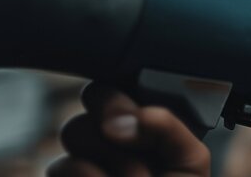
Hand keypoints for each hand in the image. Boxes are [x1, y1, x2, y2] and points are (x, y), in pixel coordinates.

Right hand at [49, 82, 210, 176]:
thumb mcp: (189, 163)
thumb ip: (167, 127)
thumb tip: (119, 120)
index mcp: (147, 124)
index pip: (123, 84)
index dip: (121, 95)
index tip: (131, 116)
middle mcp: (113, 137)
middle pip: (92, 98)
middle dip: (114, 121)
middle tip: (136, 148)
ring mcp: (86, 161)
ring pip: (76, 131)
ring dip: (113, 163)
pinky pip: (61, 166)